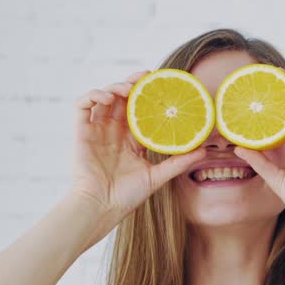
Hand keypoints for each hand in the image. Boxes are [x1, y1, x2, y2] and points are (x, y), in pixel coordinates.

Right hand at [68, 70, 205, 221]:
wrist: (102, 207)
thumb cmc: (126, 196)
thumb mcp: (156, 176)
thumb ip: (178, 162)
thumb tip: (204, 150)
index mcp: (131, 139)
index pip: (141, 109)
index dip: (149, 94)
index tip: (163, 83)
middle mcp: (114, 131)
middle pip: (123, 98)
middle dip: (133, 83)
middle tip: (147, 77)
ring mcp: (97, 130)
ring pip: (104, 97)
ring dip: (115, 87)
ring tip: (128, 89)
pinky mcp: (81, 132)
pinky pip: (83, 105)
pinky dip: (93, 95)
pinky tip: (108, 97)